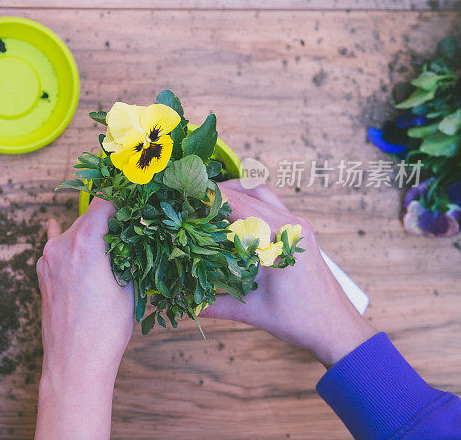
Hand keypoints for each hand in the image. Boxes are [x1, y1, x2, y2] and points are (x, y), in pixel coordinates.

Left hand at [35, 198, 133, 439]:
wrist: (74, 362)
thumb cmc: (106, 328)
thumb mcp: (128, 286)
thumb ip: (127, 255)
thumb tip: (134, 237)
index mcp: (85, 242)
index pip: (104, 203)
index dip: (123, 201)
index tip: (135, 202)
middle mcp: (61, 244)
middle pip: (88, 217)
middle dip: (109, 220)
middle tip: (129, 227)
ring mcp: (47, 259)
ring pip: (72, 233)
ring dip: (89, 234)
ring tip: (109, 246)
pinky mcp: (42, 274)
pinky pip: (55, 248)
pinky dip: (64, 241)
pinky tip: (56, 227)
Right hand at [201, 180, 376, 367]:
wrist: (336, 328)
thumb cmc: (299, 320)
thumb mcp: (251, 312)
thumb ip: (214, 304)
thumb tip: (183, 303)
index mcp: (280, 239)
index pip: (238, 205)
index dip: (210, 198)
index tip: (187, 195)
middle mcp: (292, 225)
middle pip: (248, 191)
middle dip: (219, 192)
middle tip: (192, 199)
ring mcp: (298, 225)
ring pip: (261, 192)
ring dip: (236, 192)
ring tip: (210, 202)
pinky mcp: (300, 230)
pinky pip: (271, 204)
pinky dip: (250, 202)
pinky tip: (234, 216)